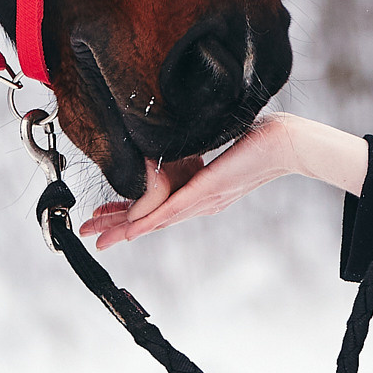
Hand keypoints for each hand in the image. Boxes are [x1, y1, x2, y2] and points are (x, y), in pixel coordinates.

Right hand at [76, 112, 364, 249]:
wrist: (283, 142)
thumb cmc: (259, 137)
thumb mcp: (213, 140)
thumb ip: (191, 146)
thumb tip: (171, 135)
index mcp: (199, 191)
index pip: (156, 206)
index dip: (127, 212)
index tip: (104, 214)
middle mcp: (199, 202)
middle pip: (150, 220)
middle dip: (116, 227)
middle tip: (90, 235)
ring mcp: (202, 200)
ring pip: (155, 221)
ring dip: (124, 230)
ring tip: (100, 238)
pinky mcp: (206, 193)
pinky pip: (171, 211)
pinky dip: (147, 222)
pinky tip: (130, 230)